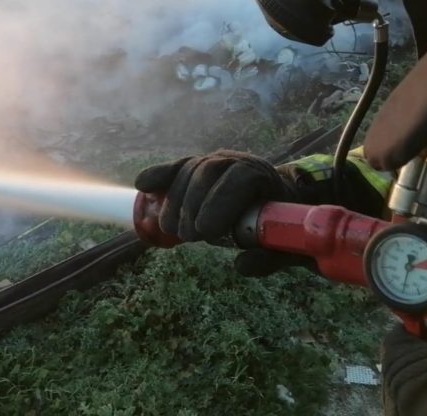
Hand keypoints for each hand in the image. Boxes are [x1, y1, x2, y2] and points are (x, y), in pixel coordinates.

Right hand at [135, 150, 306, 275]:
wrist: (281, 204)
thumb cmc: (282, 226)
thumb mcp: (284, 245)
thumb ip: (268, 257)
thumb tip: (240, 265)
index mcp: (264, 176)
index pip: (239, 177)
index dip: (219, 202)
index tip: (206, 232)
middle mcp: (239, 161)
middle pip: (208, 170)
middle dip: (192, 203)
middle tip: (188, 236)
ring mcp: (217, 161)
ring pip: (189, 169)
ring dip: (174, 199)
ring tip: (170, 228)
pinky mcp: (199, 168)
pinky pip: (177, 168)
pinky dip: (160, 175)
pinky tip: (142, 185)